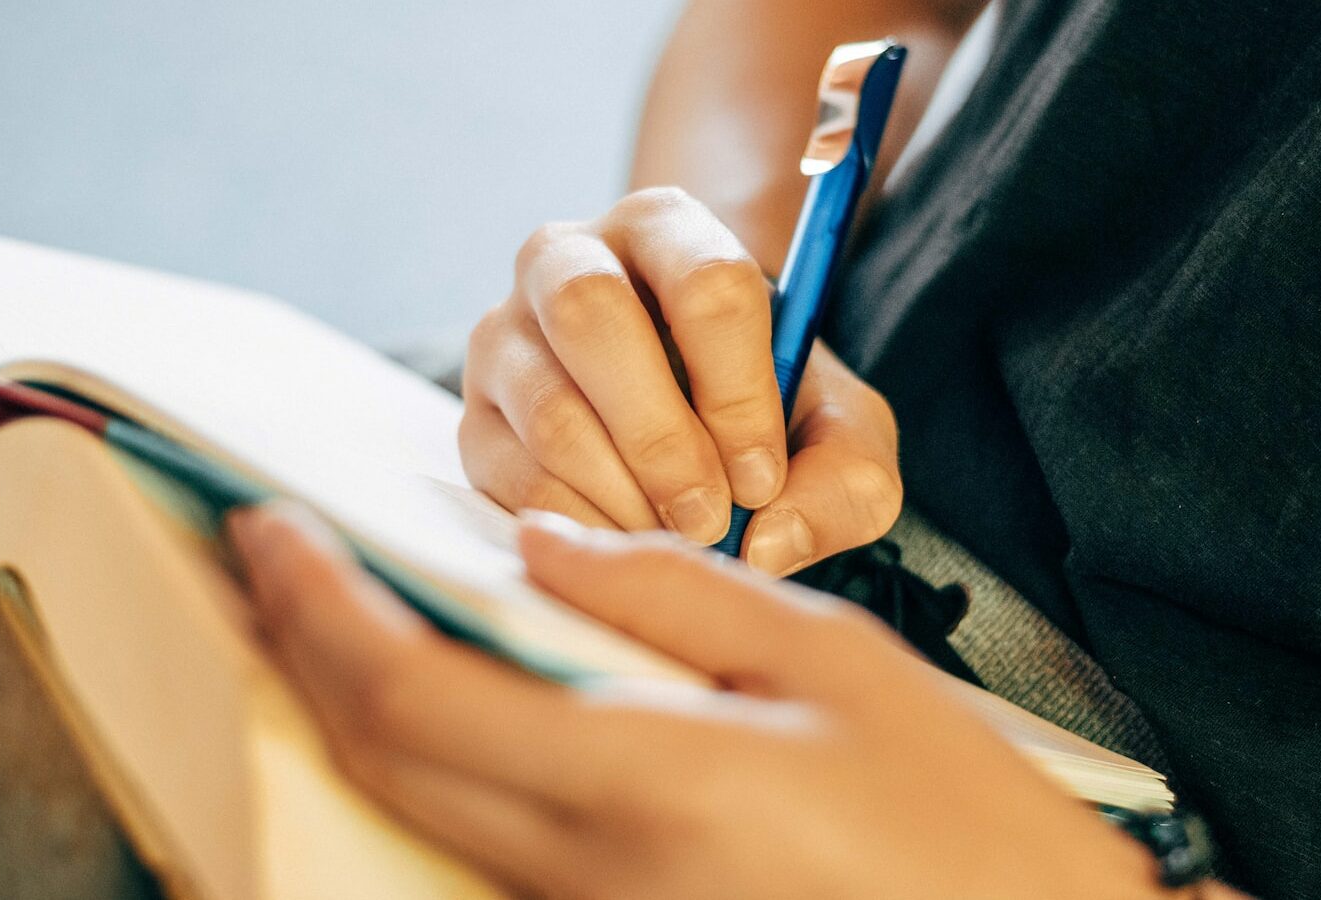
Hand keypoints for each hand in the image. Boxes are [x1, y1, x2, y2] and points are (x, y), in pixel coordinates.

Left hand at [227, 503, 1180, 899]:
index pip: (413, 696)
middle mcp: (587, 874)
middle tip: (264, 562)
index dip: (318, 610)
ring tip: (332, 614)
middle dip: (300, 651)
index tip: (269, 530)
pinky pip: (479, 844)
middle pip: (382, 760)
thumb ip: (673, 593)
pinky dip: (430, 761)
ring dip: (353, 707)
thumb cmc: (954, 812)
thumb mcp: (833, 659)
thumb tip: (539, 550)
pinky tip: (438, 698)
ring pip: (416, 810)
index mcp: (645, 783)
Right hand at [460, 187, 901, 575]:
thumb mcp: (841, 435)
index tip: (762, 478)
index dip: (739, 392)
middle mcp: (568, 257)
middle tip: (709, 517)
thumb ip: (846, 479)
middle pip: (592, 314)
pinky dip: (579, 524)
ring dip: (621, 492)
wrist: (689, 416)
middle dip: (660, 437)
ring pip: (549, 406)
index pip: (705, 283)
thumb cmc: (768, 410)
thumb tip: (767, 541)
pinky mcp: (474, 415)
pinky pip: (512, 473)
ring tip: (674, 535)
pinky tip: (627, 542)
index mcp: (668, 228)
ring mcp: (506, 334)